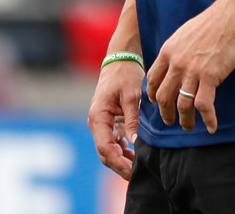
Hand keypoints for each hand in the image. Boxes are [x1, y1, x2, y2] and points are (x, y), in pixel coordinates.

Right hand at [87, 60, 143, 179]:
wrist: (121, 59)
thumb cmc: (125, 74)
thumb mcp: (132, 95)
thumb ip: (132, 119)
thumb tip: (134, 142)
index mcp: (98, 116)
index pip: (104, 147)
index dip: (117, 162)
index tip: (131, 171)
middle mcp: (97, 122)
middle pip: (104, 152)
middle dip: (118, 165)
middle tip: (136, 175)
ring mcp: (102, 123)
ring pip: (108, 149)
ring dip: (121, 160)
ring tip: (138, 168)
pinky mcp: (110, 121)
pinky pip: (114, 141)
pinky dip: (122, 151)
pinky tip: (135, 156)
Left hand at [146, 0, 234, 134]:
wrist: (230, 17)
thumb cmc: (210, 23)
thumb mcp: (183, 34)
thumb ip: (175, 51)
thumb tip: (172, 64)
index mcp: (168, 52)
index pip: (153, 80)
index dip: (153, 95)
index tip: (158, 103)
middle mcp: (176, 63)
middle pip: (164, 97)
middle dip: (166, 113)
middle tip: (170, 121)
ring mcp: (192, 71)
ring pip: (182, 105)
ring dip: (185, 120)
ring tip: (189, 127)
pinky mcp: (210, 77)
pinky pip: (204, 105)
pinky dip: (207, 119)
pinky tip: (211, 126)